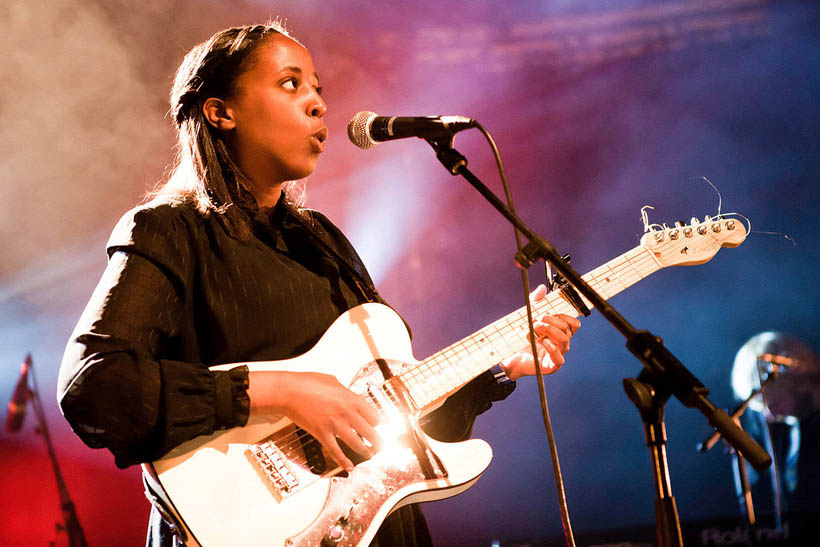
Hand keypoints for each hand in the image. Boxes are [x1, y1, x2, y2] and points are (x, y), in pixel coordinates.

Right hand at [248, 371, 381, 471]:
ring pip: (356, 443)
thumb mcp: (333, 381)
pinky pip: (336, 451)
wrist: (289, 391)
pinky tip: (349, 466)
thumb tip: (351, 397)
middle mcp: (346, 413)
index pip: (373, 415)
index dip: (376, 422)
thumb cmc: (307, 383)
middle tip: (380, 444)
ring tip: (369, 454)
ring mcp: (334, 425)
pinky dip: (343, 461)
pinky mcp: (322, 434)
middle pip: (370, 432)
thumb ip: (345, 392)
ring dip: (365, 451)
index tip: (375, 425)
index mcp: (351, 399)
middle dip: (377, 440)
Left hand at [500, 284, 580, 379]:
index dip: (564, 316)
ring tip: (535, 327)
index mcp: (560, 333)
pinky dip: (551, 348)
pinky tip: (542, 341)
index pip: (574, 324)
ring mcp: (558, 355)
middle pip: (567, 329)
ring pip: (564, 340)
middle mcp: (562, 344)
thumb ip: (535, 302)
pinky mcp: (551, 366)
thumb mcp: (528, 316)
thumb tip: (542, 288)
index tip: (550, 313)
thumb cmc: (521, 338)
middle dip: (552, 320)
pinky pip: (559, 358)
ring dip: (550, 330)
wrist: (510, 356)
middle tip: (537, 319)